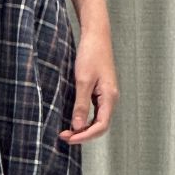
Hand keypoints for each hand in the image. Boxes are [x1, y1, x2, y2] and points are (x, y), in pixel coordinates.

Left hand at [59, 23, 118, 143]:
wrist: (96, 35)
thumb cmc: (91, 54)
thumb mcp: (83, 80)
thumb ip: (81, 104)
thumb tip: (78, 127)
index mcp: (109, 97)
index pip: (101, 126)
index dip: (85, 136)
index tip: (68, 138)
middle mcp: (111, 99)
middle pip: (100, 126)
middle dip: (83, 134)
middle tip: (64, 136)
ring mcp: (106, 95)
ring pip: (98, 119)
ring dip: (83, 128)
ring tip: (67, 131)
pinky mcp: (101, 90)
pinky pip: (95, 111)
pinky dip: (85, 118)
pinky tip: (73, 118)